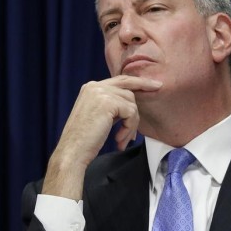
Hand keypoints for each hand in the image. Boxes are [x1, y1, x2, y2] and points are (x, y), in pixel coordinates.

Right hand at [43, 76, 160, 198]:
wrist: (72, 151)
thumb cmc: (83, 139)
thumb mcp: (96, 115)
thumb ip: (109, 105)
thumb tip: (129, 104)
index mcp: (90, 88)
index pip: (118, 80)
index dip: (137, 81)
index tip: (152, 83)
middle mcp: (94, 86)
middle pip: (127, 85)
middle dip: (145, 85)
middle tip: (158, 87)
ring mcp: (101, 93)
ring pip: (131, 103)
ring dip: (132, 123)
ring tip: (123, 139)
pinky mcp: (108, 103)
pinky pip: (131, 113)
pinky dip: (129, 128)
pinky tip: (119, 139)